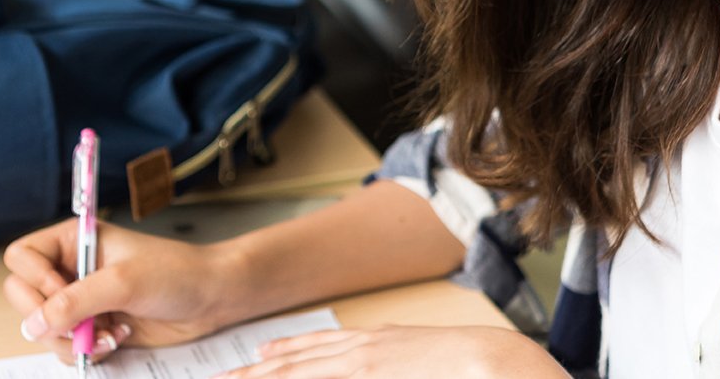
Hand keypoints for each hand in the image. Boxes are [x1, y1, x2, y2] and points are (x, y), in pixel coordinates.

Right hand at [2, 219, 239, 364]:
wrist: (210, 299)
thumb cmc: (176, 273)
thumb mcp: (124, 282)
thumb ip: (75, 302)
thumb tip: (34, 324)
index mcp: (74, 242)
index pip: (21, 258)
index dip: (35, 280)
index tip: (63, 292)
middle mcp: (72, 270)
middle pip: (24, 298)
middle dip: (52, 319)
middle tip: (81, 324)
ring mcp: (82, 301)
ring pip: (44, 330)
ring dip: (74, 340)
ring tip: (111, 334)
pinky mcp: (94, 326)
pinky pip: (68, 347)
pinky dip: (89, 351)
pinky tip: (119, 338)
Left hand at [213, 325, 569, 377]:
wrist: (498, 361)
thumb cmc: (472, 365)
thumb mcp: (419, 358)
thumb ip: (389, 363)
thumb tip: (379, 367)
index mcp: (374, 345)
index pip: (314, 350)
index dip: (280, 356)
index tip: (253, 359)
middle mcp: (362, 351)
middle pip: (294, 363)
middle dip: (255, 373)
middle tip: (221, 377)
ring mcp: (365, 366)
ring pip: (300, 373)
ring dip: (264, 378)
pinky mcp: (372, 374)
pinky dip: (298, 378)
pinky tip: (271, 378)